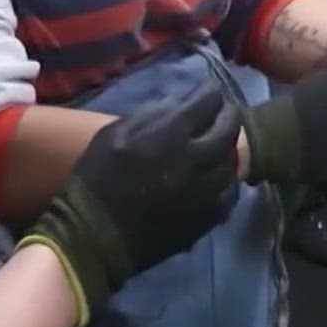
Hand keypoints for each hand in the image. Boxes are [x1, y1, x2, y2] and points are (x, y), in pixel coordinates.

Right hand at [19, 82, 242, 326]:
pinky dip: (223, 180)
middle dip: (228, 114)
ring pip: (231, 162)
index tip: (209, 89)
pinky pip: (226, 193)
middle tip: (223, 111)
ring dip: (226, 148)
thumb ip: (149, 115)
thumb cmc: (97, 179)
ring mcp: (205, 192)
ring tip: (218, 143)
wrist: (96, 237)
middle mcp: (196, 160)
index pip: (207, 101)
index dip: (210, 90)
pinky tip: (213, 177)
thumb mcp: (112, 134)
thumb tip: (178, 104)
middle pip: (228, 129)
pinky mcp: (206, 218)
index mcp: (170, 135)